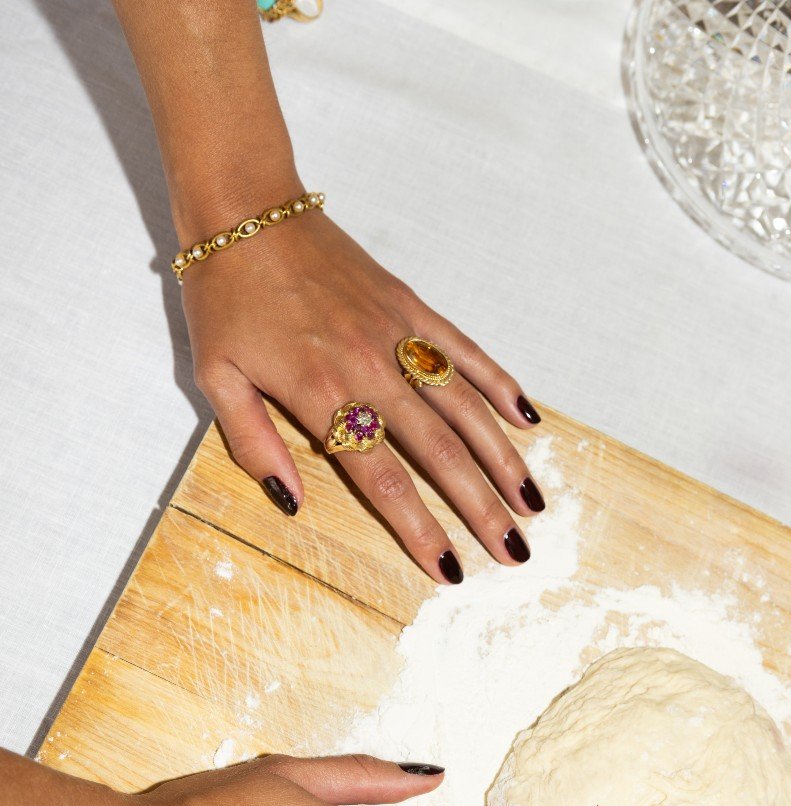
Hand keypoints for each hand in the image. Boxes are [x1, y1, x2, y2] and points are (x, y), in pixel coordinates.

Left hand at [184, 209, 545, 583]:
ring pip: (464, 406)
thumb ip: (253, 444)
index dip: (421, 528)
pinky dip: (499, 385)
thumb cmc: (225, 299)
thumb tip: (291, 503)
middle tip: (515, 552)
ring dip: (503, 459)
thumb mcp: (215, 379)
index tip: (450, 569)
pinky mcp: (411, 305)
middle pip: (440, 451)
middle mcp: (371, 368)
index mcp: (322, 393)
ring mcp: (398, 334)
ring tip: (533, 502)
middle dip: (481, 508)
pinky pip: (464, 351)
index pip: (383, 477)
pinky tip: (529, 420)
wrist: (246, 209)